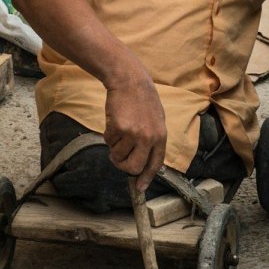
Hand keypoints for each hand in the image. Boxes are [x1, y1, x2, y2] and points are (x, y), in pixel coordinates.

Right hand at [103, 76, 166, 191]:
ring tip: (117, 132)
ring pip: (118, 156)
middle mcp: (149, 138)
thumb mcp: (156, 120)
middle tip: (117, 159)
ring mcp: (134, 133)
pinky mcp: (119, 128)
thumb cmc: (142, 100)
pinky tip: (113, 122)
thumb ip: (152, 140)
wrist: (130, 81)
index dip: (146, 177)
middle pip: (134, 167)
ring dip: (114, 148)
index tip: (139, 187)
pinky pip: (109, 142)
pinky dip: (108, 135)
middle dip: (123, 166)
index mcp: (161, 137)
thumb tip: (145, 162)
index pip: (155, 164)